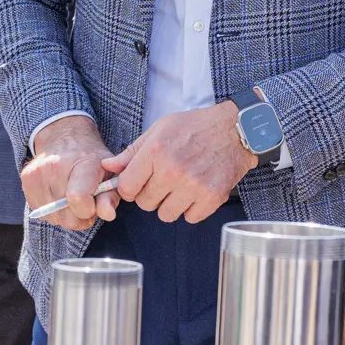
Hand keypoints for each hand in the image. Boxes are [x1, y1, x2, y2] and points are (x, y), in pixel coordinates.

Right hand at [23, 116, 117, 229]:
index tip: (93, 203)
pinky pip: (41, 212)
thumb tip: (108, 214)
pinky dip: (52, 210)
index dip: (89, 209)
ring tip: (72, 195)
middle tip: (85, 200)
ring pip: (54, 218)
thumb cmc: (91, 160)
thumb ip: (111, 196)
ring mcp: (38, 172)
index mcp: (83, 163)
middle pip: (67, 217)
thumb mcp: (110, 174)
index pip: (78, 199)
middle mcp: (56, 166)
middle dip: (80, 216)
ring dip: (66, 214)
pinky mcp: (26, 179)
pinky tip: (59, 194)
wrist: (65, 137)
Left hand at [107, 101, 256, 223]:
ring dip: (170, 204)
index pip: (127, 188)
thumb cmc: (195, 127)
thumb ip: (132, 152)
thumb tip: (109, 167)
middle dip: (151, 195)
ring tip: (180, 186)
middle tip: (164, 181)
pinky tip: (196, 191)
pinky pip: (190, 218)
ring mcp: (193, 186)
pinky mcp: (212, 197)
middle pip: (145, 204)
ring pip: (166, 215)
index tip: (138, 183)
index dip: (130, 188)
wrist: (235, 129)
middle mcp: (172, 170)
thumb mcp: (160, 129)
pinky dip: (192, 209)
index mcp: (155, 152)